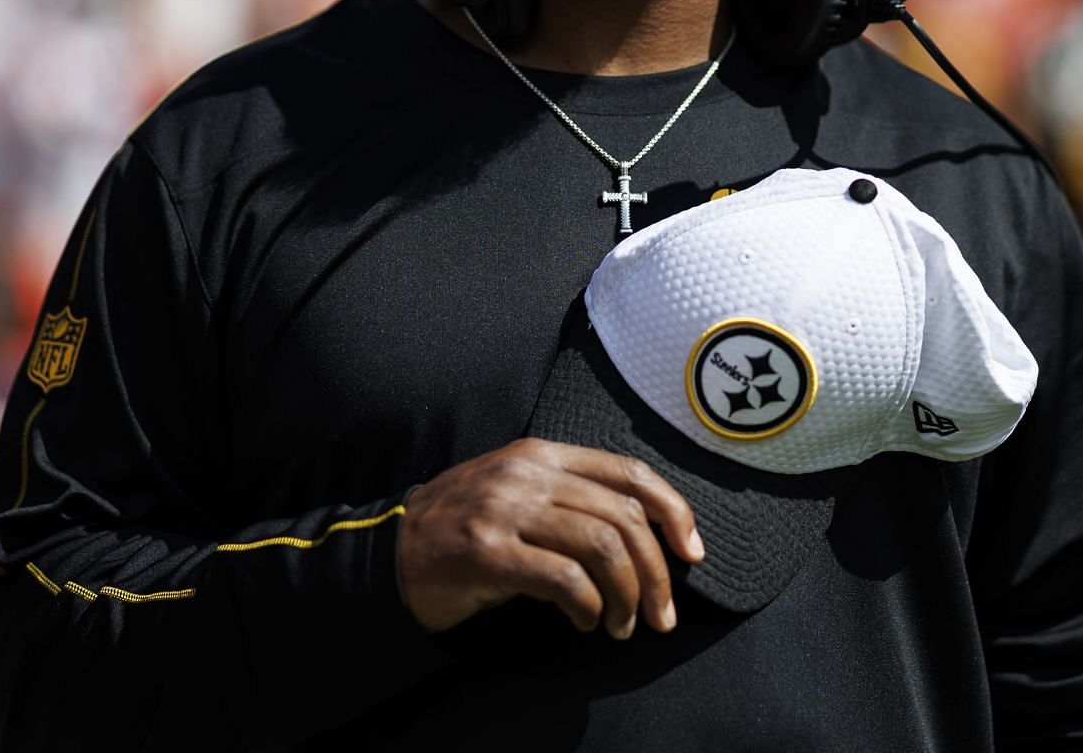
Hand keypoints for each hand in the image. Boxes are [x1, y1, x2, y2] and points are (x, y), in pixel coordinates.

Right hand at [398, 438, 704, 638]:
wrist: (391, 553)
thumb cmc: (465, 529)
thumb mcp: (519, 494)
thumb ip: (572, 499)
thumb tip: (646, 537)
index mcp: (542, 455)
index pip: (629, 472)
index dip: (673, 511)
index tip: (691, 552)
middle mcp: (527, 474)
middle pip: (623, 516)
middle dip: (656, 571)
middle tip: (661, 615)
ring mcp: (505, 510)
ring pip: (602, 547)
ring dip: (626, 596)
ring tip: (621, 625)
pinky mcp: (487, 552)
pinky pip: (563, 580)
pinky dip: (588, 607)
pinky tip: (585, 622)